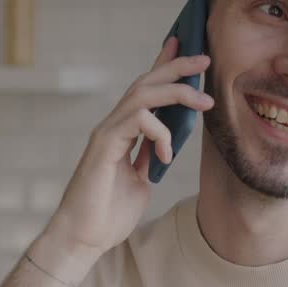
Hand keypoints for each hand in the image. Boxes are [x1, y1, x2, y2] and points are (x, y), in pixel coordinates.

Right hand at [33, 35, 212, 279]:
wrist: (83, 237)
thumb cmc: (107, 214)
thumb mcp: (140, 182)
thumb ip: (149, 159)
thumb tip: (166, 146)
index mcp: (122, 133)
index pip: (146, 92)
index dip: (164, 67)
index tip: (186, 49)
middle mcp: (113, 127)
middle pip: (145, 83)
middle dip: (176, 66)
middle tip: (204, 58)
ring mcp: (106, 133)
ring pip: (142, 94)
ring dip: (177, 92)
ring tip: (204, 101)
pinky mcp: (104, 145)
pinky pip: (138, 121)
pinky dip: (160, 132)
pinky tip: (166, 154)